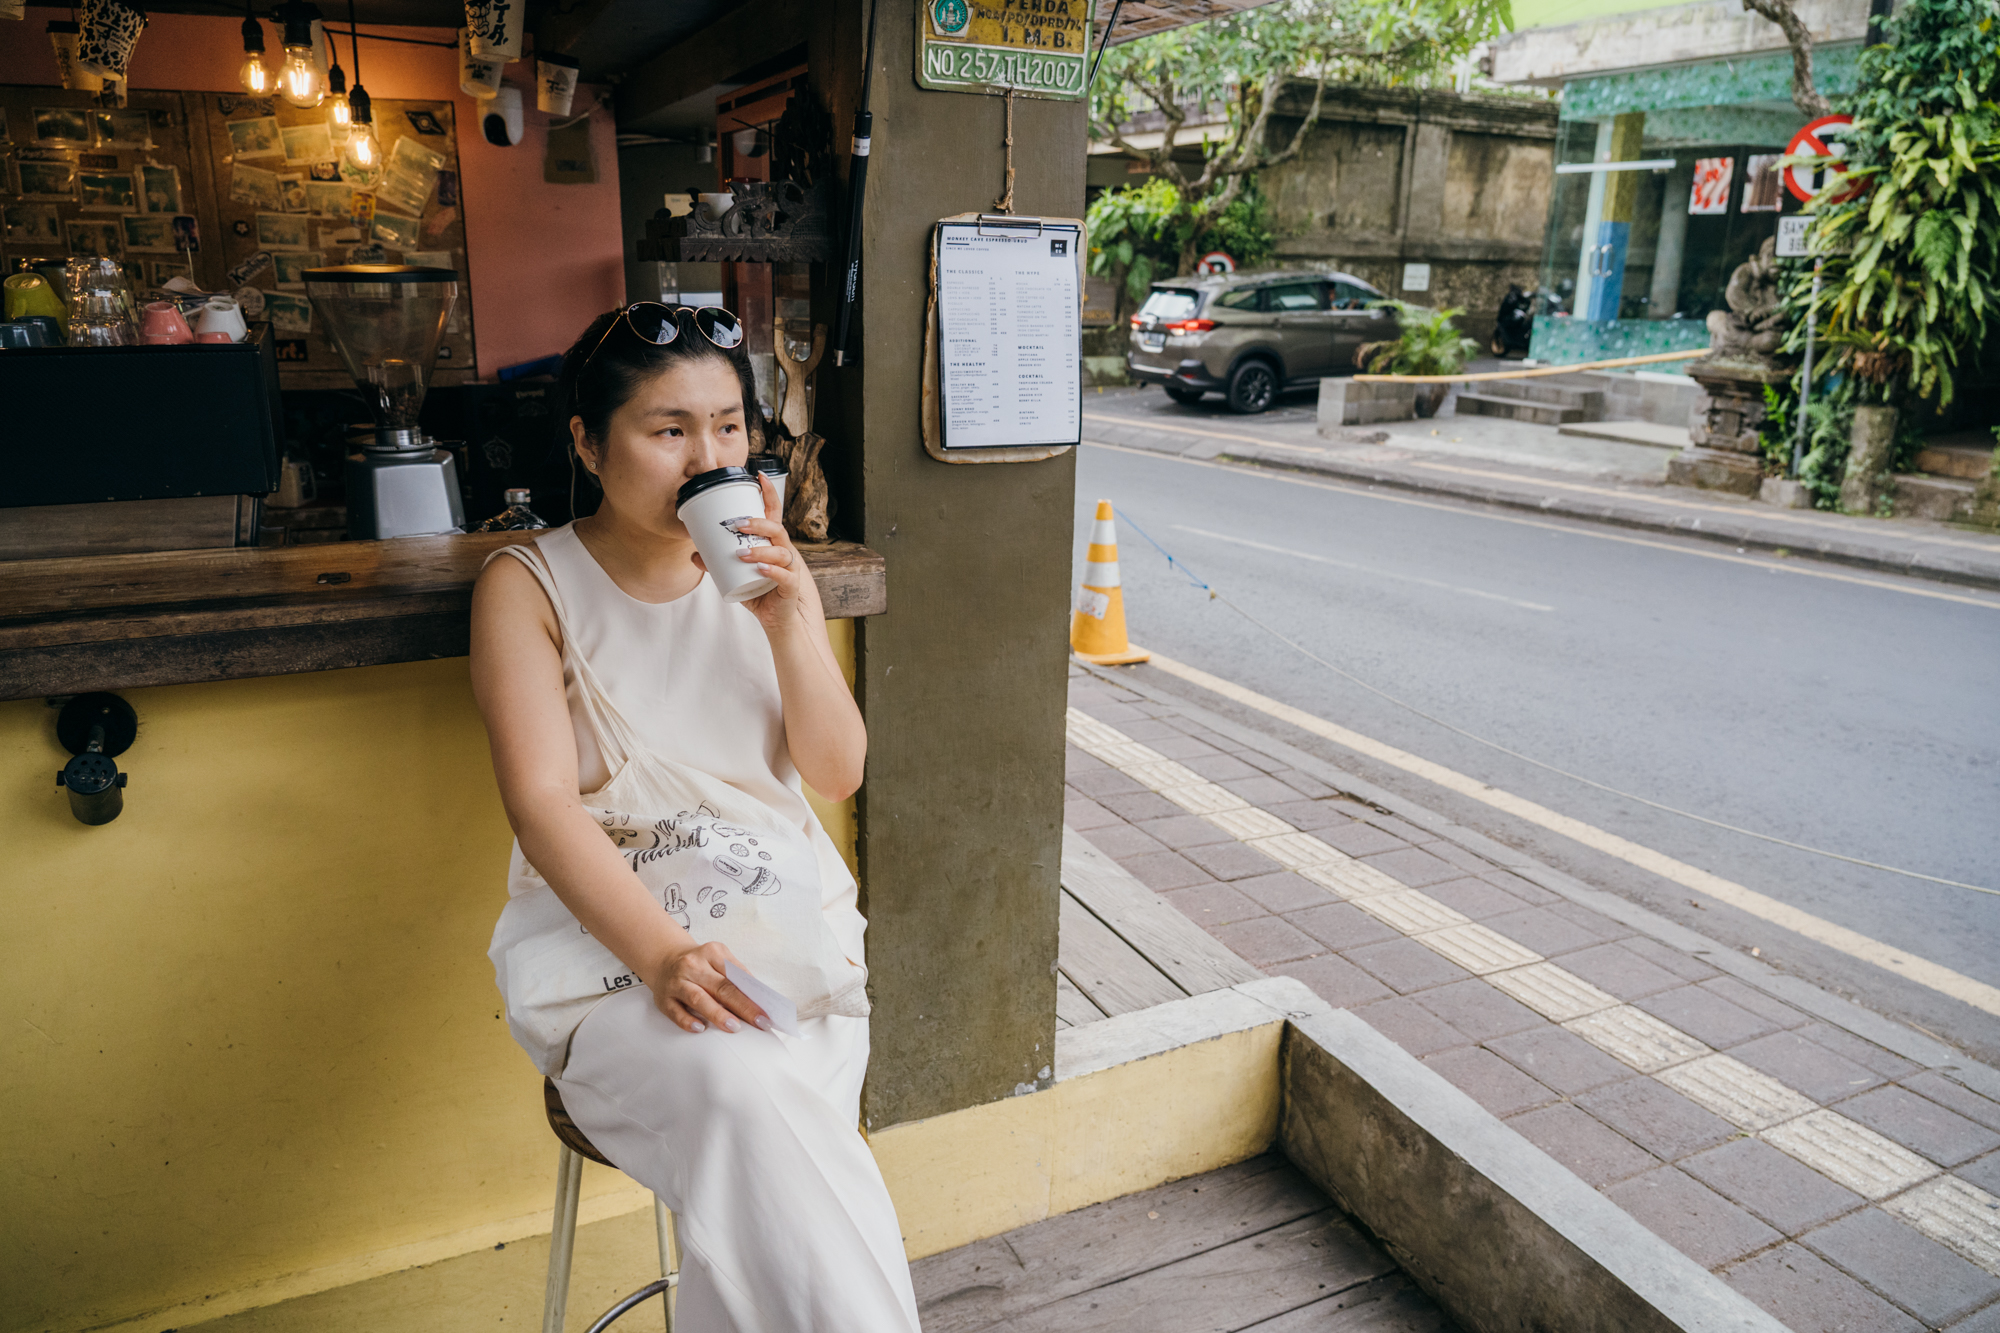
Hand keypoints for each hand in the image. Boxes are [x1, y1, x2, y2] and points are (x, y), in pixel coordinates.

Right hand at [644, 939, 771, 1034]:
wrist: (664, 960)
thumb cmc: (700, 964)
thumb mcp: (718, 959)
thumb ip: (736, 975)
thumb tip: (758, 1000)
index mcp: (711, 953)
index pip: (735, 975)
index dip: (753, 994)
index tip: (767, 1012)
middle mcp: (693, 966)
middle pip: (721, 987)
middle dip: (743, 1007)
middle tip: (760, 1023)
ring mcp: (677, 982)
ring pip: (698, 998)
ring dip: (718, 1014)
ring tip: (734, 1027)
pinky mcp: (664, 999)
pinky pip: (676, 1012)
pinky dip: (688, 1021)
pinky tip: (701, 1029)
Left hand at [694, 474, 804, 629]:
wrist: (780, 620)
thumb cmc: (761, 592)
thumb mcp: (737, 576)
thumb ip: (717, 565)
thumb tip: (694, 555)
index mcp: (773, 543)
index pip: (774, 513)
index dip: (769, 493)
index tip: (758, 476)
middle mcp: (784, 551)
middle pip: (777, 528)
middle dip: (759, 523)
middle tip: (738, 524)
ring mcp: (790, 568)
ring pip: (781, 551)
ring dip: (760, 550)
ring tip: (741, 554)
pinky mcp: (791, 586)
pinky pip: (785, 576)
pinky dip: (772, 571)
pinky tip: (760, 568)